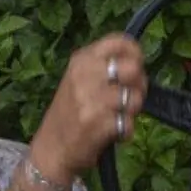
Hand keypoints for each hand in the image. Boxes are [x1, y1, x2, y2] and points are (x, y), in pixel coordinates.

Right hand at [31, 33, 147, 178]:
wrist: (50, 149)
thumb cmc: (70, 113)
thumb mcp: (79, 80)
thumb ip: (104, 68)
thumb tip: (138, 64)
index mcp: (81, 60)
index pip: (119, 42)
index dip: (136, 54)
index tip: (136, 68)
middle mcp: (84, 75)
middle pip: (133, 68)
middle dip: (140, 84)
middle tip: (128, 96)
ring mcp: (89, 100)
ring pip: (135, 98)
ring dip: (133, 111)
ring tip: (119, 116)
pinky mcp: (96, 124)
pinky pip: (129, 124)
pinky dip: (126, 131)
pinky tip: (114, 132)